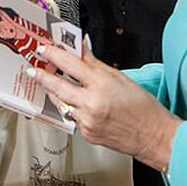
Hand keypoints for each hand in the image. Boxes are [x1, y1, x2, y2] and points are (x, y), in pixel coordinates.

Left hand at [33, 39, 180, 171]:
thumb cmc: (144, 108)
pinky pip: (71, 117)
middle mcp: (91, 104)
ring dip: (54, 91)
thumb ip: (96, 64)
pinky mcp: (86, 134)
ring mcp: (87, 121)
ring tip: (49, 82)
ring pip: (61, 103)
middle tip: (33, 68)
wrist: (153, 136)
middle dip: (42, 75)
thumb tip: (82, 49)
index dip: (54, 55)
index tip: (44, 49)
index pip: (70, 64)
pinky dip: (70, 107)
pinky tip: (73, 102)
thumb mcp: (121, 78)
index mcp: (101, 85)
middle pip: (58, 85)